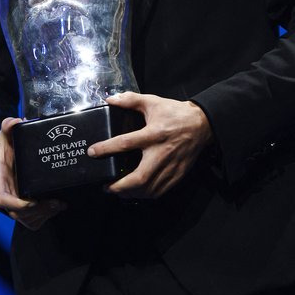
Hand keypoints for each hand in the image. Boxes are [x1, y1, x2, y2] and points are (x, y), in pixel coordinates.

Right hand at [0, 117, 66, 229]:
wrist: (2, 161)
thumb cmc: (5, 150)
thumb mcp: (4, 137)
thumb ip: (7, 127)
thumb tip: (15, 121)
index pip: (4, 200)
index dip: (17, 204)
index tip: (32, 201)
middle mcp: (6, 195)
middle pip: (18, 213)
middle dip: (37, 211)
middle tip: (56, 202)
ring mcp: (15, 203)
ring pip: (27, 219)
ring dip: (44, 215)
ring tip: (60, 204)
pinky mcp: (24, 208)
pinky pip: (33, 220)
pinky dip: (45, 216)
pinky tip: (58, 207)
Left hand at [87, 92, 212, 198]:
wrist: (202, 124)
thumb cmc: (175, 113)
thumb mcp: (153, 101)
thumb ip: (130, 100)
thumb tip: (110, 99)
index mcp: (154, 133)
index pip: (126, 143)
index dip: (106, 149)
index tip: (92, 152)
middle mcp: (161, 153)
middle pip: (139, 177)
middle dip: (119, 186)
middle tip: (106, 186)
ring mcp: (170, 166)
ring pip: (149, 189)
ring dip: (130, 193)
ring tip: (117, 191)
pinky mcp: (177, 174)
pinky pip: (160, 191)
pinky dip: (145, 195)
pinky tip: (136, 192)